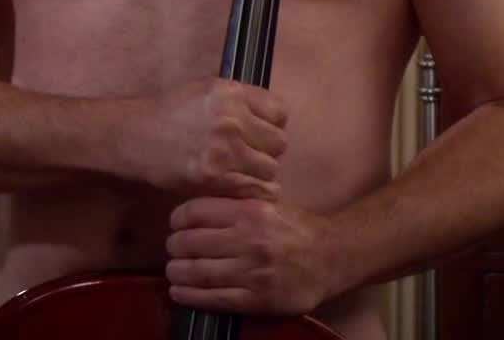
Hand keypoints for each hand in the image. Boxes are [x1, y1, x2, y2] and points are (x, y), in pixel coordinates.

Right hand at [130, 78, 286, 199]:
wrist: (135, 137)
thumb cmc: (170, 113)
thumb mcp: (205, 91)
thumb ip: (239, 100)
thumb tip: (270, 115)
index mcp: (231, 93)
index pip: (279, 113)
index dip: (271, 125)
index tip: (259, 133)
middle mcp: (232, 118)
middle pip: (279, 142)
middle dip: (267, 151)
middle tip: (249, 156)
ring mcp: (225, 149)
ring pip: (270, 168)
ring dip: (258, 173)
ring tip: (239, 171)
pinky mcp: (215, 176)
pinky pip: (255, 189)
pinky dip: (250, 191)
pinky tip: (236, 186)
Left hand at [164, 197, 341, 316]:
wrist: (331, 258)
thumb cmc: (296, 228)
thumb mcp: (268, 204)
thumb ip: (235, 204)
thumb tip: (195, 208)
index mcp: (251, 211)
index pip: (197, 212)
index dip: (178, 219)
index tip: (174, 224)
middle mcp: (249, 240)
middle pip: (191, 243)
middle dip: (174, 247)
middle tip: (172, 249)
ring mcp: (253, 272)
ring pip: (198, 272)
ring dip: (177, 272)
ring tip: (173, 271)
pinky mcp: (257, 299)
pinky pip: (214, 299)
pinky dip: (190, 296)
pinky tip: (179, 292)